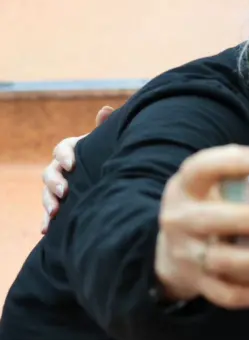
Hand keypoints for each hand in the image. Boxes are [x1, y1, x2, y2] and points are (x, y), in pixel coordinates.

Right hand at [40, 105, 112, 232]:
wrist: (113, 179)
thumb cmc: (109, 157)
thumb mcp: (108, 144)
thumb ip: (105, 128)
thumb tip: (106, 110)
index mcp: (73, 151)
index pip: (62, 148)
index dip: (65, 155)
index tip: (72, 164)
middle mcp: (62, 169)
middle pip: (50, 172)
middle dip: (55, 182)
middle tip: (65, 191)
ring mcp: (59, 188)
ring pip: (47, 193)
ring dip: (48, 202)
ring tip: (55, 211)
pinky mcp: (61, 205)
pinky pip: (49, 213)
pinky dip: (47, 220)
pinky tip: (45, 228)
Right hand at [153, 145, 248, 308]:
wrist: (172, 252)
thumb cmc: (209, 210)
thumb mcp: (212, 188)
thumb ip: (242, 183)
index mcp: (186, 189)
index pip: (199, 169)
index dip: (230, 163)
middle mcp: (181, 221)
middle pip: (209, 220)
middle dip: (247, 220)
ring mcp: (188, 255)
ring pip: (222, 260)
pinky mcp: (199, 284)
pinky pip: (227, 294)